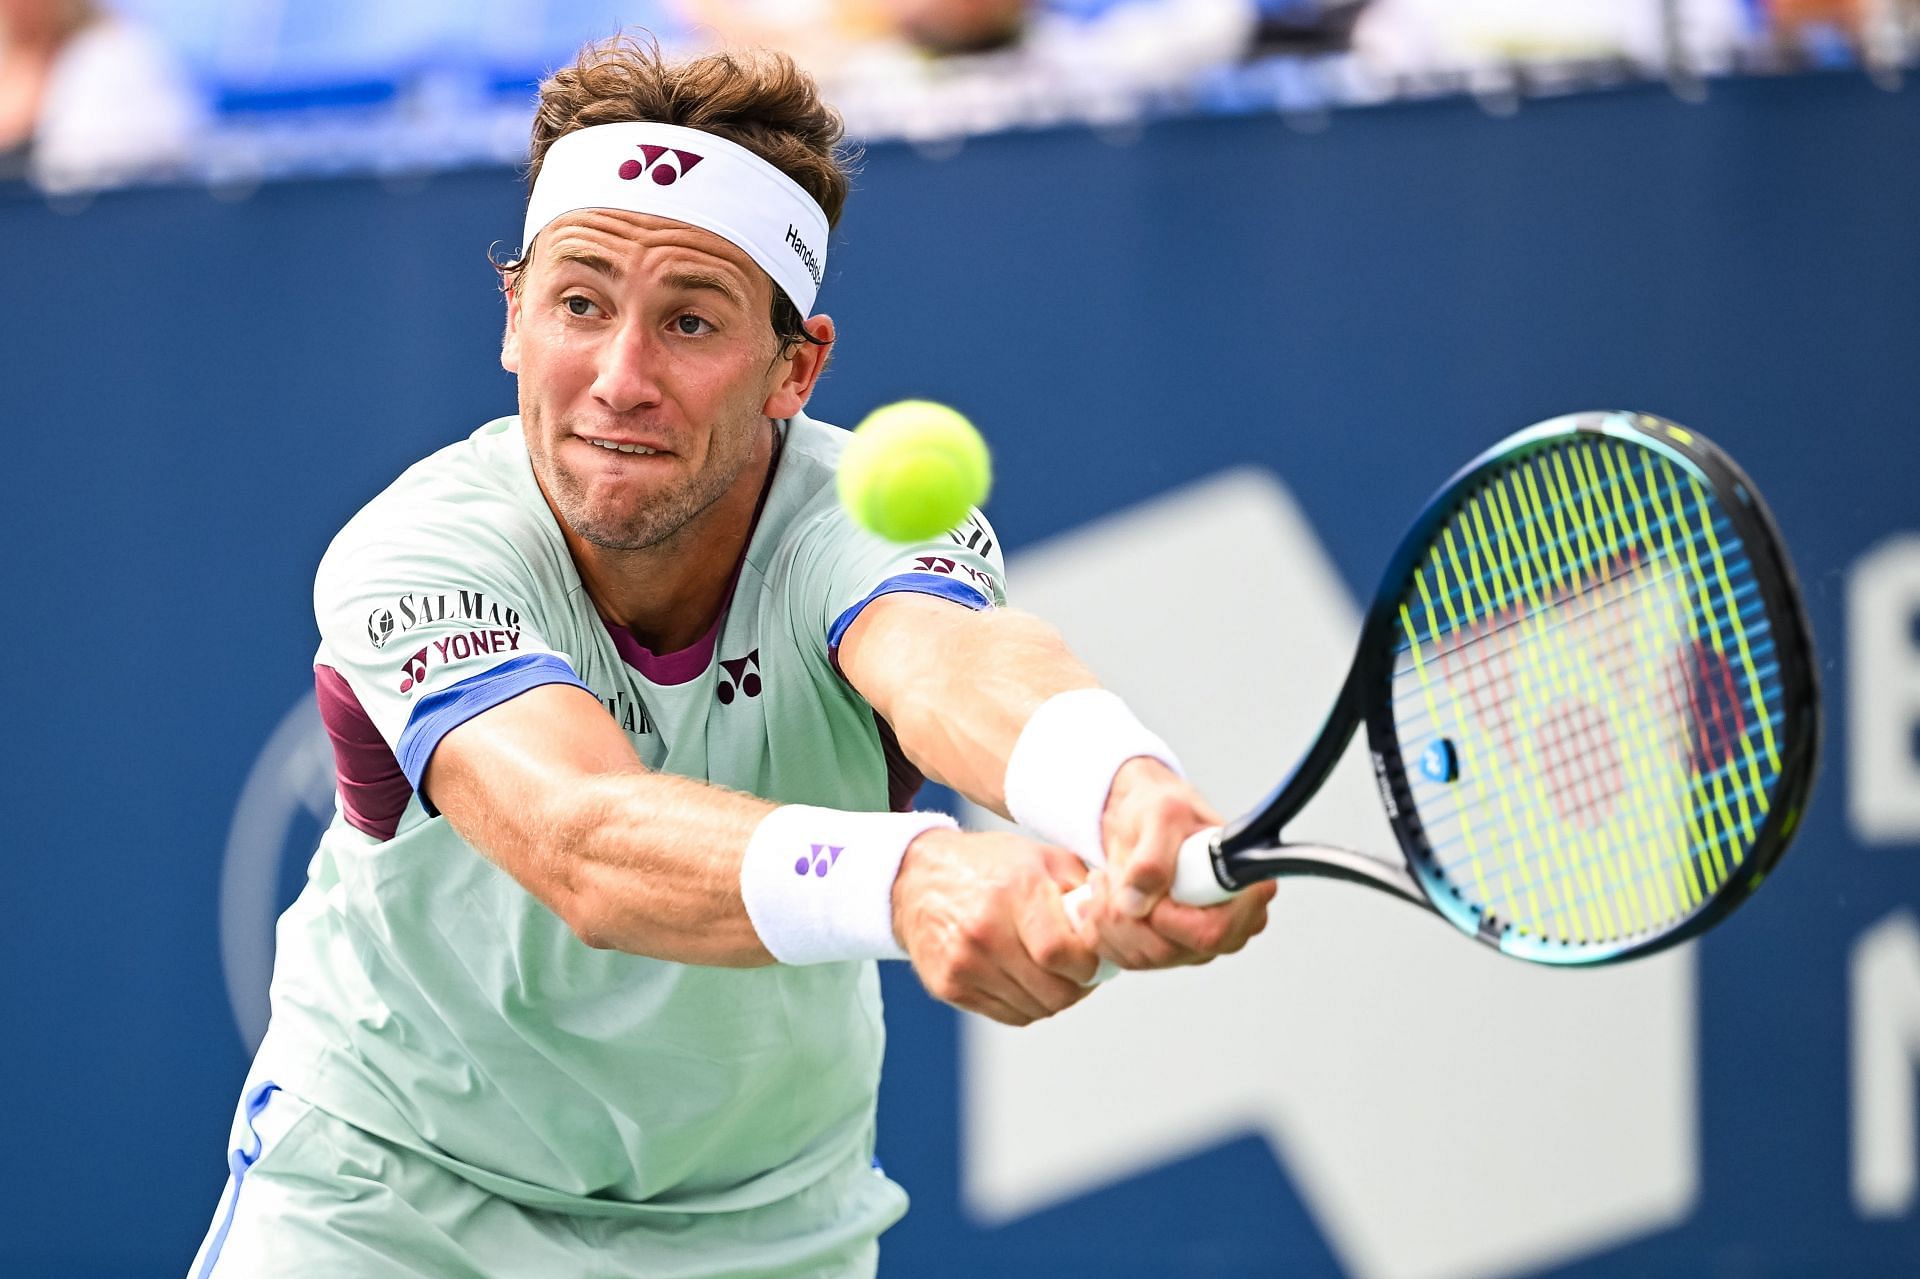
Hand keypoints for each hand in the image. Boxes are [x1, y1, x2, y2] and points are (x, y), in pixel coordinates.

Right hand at [892, 828, 1101, 1025]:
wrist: (917, 878)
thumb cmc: (990, 865)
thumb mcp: (1041, 857)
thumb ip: (1083, 889)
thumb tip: (1120, 923)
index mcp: (1015, 892)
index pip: (1062, 954)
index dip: (1088, 965)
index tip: (1092, 958)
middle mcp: (985, 930)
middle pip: (1053, 991)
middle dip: (1077, 986)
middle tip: (1080, 972)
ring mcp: (963, 962)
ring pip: (1035, 1009)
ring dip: (1054, 997)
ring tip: (1052, 973)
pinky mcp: (947, 985)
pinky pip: (1008, 1015)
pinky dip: (1026, 1004)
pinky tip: (1025, 979)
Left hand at [1080, 758, 1274, 970]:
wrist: (1144, 820)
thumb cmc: (1164, 810)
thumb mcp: (1161, 815)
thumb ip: (1152, 858)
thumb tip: (1136, 902)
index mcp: (1247, 889)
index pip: (1211, 932)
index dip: (1166, 918)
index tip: (1140, 887)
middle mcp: (1231, 925)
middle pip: (1170, 950)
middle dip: (1125, 916)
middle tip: (1106, 877)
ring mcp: (1199, 943)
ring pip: (1143, 958)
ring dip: (1107, 920)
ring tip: (1102, 880)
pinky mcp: (1170, 951)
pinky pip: (1127, 960)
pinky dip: (1102, 932)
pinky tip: (1101, 900)